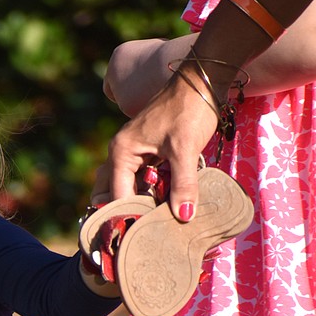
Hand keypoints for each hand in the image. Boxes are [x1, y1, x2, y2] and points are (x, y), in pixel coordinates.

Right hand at [103, 75, 217, 221]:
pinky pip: (141, 178)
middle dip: (124, 212)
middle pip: (112, 192)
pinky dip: (149, 192)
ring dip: (138, 203)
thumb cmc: (189, 109)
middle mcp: (121, 153)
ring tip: (153, 222)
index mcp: (121, 152)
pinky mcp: (148, 150)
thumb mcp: (186, 149)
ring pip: (127, 186)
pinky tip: (163, 204)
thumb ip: (183, 185)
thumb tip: (184, 217)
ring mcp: (133, 151)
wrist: (203, 79)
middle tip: (141, 232)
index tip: (144, 236)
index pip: (117, 196)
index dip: (130, 216)